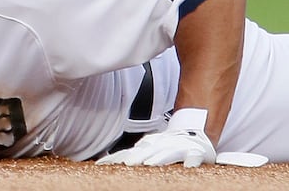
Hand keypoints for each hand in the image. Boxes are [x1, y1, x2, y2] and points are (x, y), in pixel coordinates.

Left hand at [96, 108, 214, 166]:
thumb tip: (107, 160)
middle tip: (126, 163)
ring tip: (151, 164)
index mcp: (149, 144)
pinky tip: (188, 167)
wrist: (195, 130)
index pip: (129, 152)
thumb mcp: (148, 147)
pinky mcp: (196, 152)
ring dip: (159, 158)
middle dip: (136, 157)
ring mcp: (179, 148)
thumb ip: (133, 152)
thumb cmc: (169, 143)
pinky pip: (194, 157)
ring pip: (168, 153)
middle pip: (147, 151)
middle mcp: (162, 145)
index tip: (102, 164)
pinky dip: (191, 161)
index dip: (116, 157)